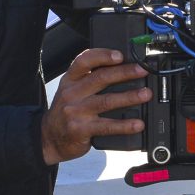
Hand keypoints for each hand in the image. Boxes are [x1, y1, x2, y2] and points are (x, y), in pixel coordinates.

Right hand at [41, 49, 150, 165]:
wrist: (48, 138)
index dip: (102, 56)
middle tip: (142, 70)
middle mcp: (72, 93)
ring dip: (129, 97)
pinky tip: (137, 124)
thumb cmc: (66, 112)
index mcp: (70, 80)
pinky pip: (107, 126)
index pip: (84, 61)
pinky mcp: (81, 130)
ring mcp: (76, 112)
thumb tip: (122, 70)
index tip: (119, 55)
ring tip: (145, 94)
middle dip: (124, 73)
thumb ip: (89, 80)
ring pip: (106, 101)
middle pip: (100, 78)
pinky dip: (124, 125)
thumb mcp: (71, 91)